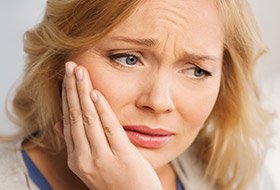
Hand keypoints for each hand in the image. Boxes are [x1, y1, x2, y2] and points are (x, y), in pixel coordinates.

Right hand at [60, 61, 161, 189]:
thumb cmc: (116, 180)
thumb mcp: (91, 165)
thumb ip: (76, 144)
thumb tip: (59, 123)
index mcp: (76, 159)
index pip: (68, 122)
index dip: (66, 98)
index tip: (66, 78)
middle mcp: (84, 159)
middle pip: (75, 117)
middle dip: (71, 89)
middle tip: (70, 66)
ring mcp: (102, 159)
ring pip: (88, 119)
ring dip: (82, 93)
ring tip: (79, 72)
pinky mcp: (122, 158)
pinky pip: (109, 128)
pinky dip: (101, 109)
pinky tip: (95, 93)